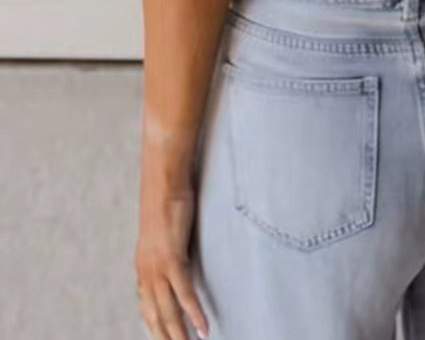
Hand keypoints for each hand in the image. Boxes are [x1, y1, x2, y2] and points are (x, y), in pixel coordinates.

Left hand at [134, 181, 209, 339]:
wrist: (163, 179)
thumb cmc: (165, 196)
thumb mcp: (162, 228)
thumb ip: (166, 244)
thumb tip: (174, 248)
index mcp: (143, 265)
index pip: (146, 305)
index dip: (153, 325)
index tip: (161, 337)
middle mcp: (146, 271)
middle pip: (154, 315)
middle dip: (164, 336)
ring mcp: (157, 267)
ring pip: (167, 311)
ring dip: (179, 335)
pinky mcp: (172, 259)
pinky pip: (184, 295)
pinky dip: (194, 314)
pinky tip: (203, 328)